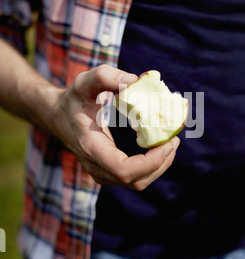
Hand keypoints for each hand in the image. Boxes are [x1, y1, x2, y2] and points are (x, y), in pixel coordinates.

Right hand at [51, 64, 179, 190]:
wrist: (57, 116)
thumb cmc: (74, 99)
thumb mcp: (84, 81)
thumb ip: (106, 76)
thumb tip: (135, 80)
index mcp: (91, 148)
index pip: (124, 170)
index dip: (151, 162)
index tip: (168, 142)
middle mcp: (96, 166)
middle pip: (136, 181)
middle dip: (161, 163)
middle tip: (175, 139)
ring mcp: (102, 173)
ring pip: (138, 182)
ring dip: (160, 165)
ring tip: (171, 142)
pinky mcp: (108, 172)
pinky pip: (135, 178)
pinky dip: (152, 165)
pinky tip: (159, 146)